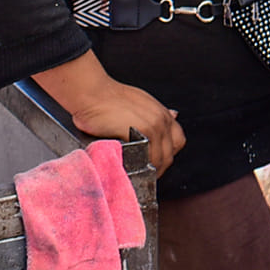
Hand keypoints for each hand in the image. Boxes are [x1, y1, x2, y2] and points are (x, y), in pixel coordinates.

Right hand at [33, 51, 186, 173]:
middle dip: (159, 166)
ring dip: (150, 170)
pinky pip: (150, 157)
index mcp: (162, 113)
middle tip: (144, 174)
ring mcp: (155, 125)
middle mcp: (162, 118)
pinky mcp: (144, 131)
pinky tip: (132, 169)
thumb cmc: (108, 98)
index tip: (156, 162)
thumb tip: (173, 115)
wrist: (92, 94)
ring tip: (137, 175)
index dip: (167, 154)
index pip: (177, 141)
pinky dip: (142, 167)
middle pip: (170, 153)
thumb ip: (154, 114)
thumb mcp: (139, 102)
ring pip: (161, 158)